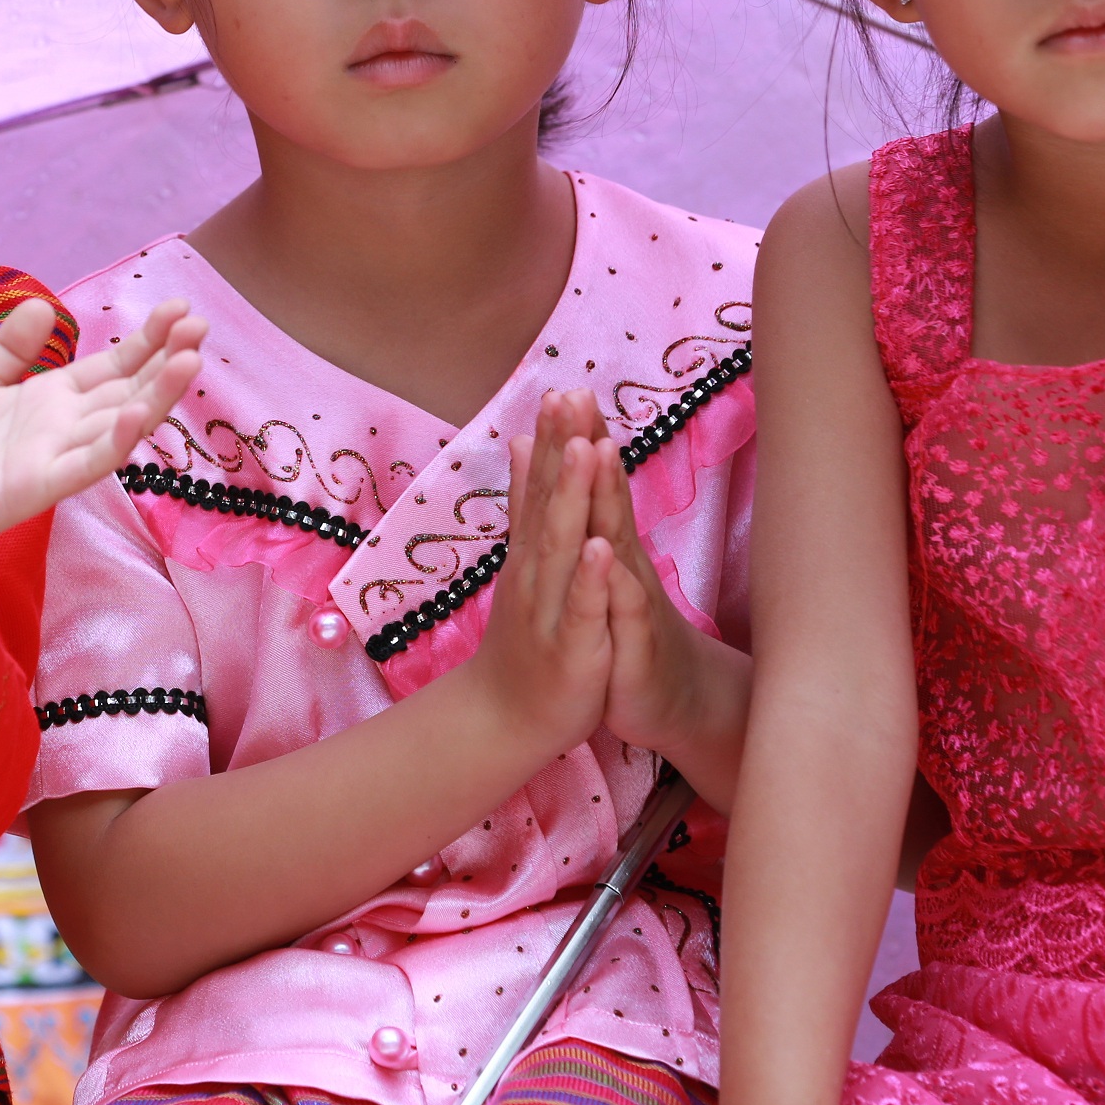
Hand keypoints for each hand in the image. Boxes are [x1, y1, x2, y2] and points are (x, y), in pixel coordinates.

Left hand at [0, 298, 205, 566]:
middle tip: (201, 324)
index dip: (149, 339)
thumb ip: (11, 348)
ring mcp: (60, 455)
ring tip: (191, 360)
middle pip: (129, 388)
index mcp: (56, 398)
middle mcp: (69, 425)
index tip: (181, 308)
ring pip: (121, 423)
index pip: (115, 365)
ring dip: (157, 395)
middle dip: (167, 358)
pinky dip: (114, 441)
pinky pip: (86, 463)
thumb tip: (42, 304)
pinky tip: (137, 415)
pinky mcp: (42, 485)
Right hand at [465, 393, 615, 751]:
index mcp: (532, 549)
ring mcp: (550, 607)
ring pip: (562, 547)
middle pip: (548, 502)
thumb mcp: (525, 559)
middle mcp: (536, 570)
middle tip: (567, 398)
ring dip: (572, 498)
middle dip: (559, 451)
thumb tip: (519, 439)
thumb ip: (525, 498)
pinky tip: (600, 548)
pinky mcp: (570, 648)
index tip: (561, 389)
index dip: (551, 439)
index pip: (540, 485)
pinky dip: (589, 579)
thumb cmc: (524, 634)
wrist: (503, 715)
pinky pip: (580, 609)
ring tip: (583, 450)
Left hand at [571, 398, 748, 782]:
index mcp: (608, 546)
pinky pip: (627, 611)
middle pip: (607, 495)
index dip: (578, 438)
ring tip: (599, 450)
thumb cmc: (625, 628)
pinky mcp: (635, 644)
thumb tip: (571, 470)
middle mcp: (624, 563)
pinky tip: (609, 559)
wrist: (668, 698)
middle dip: (592, 445)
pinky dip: (617, 584)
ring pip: (619, 541)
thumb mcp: (601, 571)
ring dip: (610, 496)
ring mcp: (632, 601)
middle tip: (580, 395)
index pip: (592, 485)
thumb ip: (589, 521)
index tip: (563, 387)